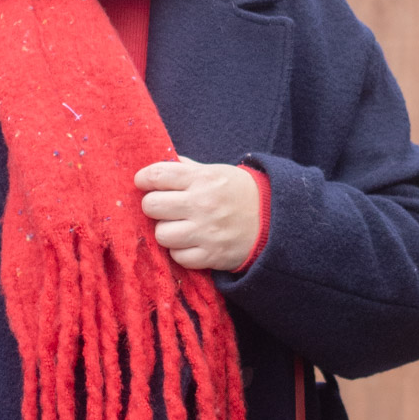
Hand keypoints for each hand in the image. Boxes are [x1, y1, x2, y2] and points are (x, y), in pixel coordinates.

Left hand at [134, 156, 260, 271]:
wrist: (274, 220)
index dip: (144, 179)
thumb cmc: (239, 193)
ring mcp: (206, 232)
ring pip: (161, 234)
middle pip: (151, 206)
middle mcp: (202, 204)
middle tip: (164, 207)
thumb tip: (157, 162)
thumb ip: (186, 169)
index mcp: (202, 179)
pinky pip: (178, 257)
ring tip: (178, 227)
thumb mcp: (216, 172)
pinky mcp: (211, 255)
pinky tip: (190, 243)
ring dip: (166, 231)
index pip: (158, 175)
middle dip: (153, 206)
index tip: (144, 183)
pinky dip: (180, 251)